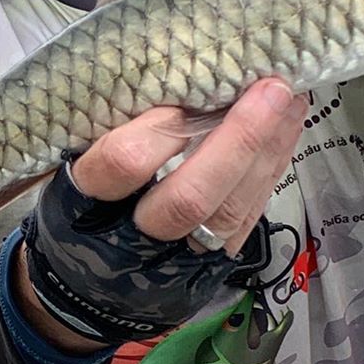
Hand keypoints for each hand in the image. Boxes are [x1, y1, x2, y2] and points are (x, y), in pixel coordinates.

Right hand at [15, 78, 308, 349]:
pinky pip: (249, 216)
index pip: (123, 161)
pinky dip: (272, 167)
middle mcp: (133, 237)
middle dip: (239, 138)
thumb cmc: (78, 208)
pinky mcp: (211, 265)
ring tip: (292, 98)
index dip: (162, 124)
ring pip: (230, 210)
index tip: (193, 86)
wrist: (85, 290)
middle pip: (190, 195)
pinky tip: (289, 128)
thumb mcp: (71, 169)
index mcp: (85, 204)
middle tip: (271, 86)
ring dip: (269, 148)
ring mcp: (176, 258)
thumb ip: (110, 131)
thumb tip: (177, 73)